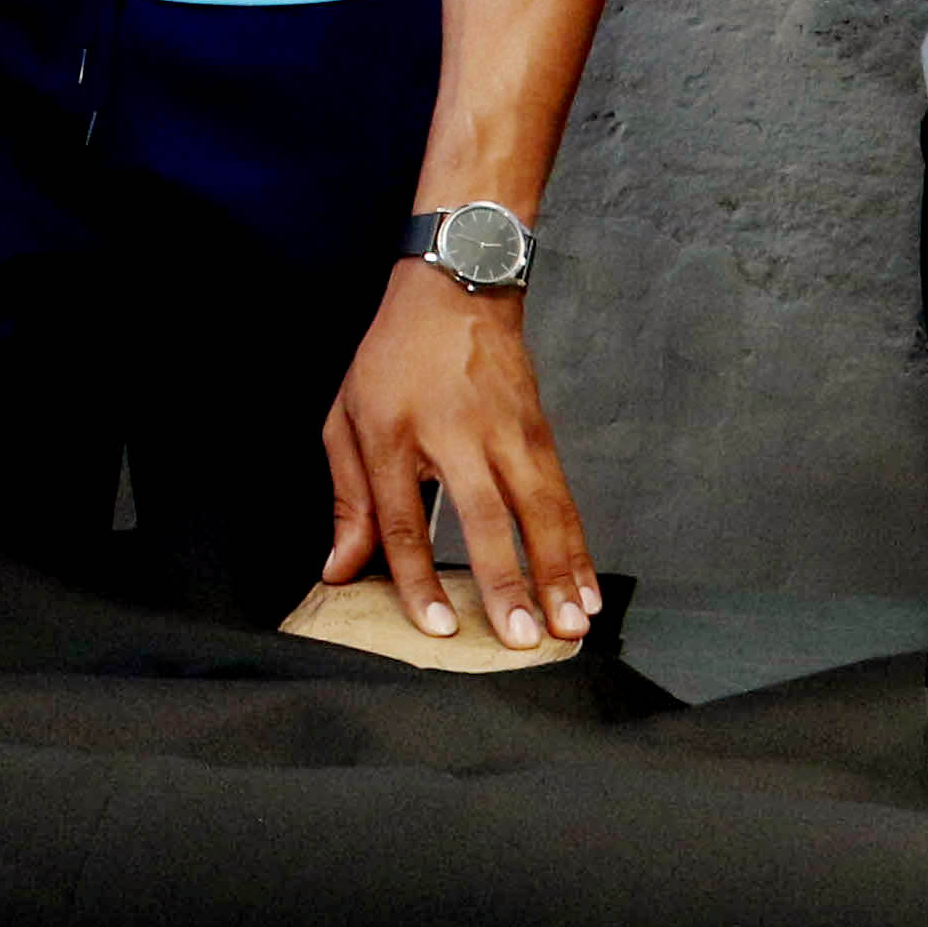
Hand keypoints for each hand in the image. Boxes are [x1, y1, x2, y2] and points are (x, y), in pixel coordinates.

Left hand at [319, 260, 599, 649]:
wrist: (456, 287)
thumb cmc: (393, 359)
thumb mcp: (347, 417)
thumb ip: (347, 499)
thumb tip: (340, 571)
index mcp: (393, 433)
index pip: (405, 519)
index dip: (418, 578)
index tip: (437, 627)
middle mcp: (455, 433)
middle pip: (484, 517)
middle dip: (505, 582)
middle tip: (519, 639)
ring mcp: (505, 430)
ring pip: (539, 510)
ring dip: (557, 573)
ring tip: (570, 627)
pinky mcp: (541, 431)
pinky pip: (563, 499)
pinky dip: (578, 547)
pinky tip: (587, 589)